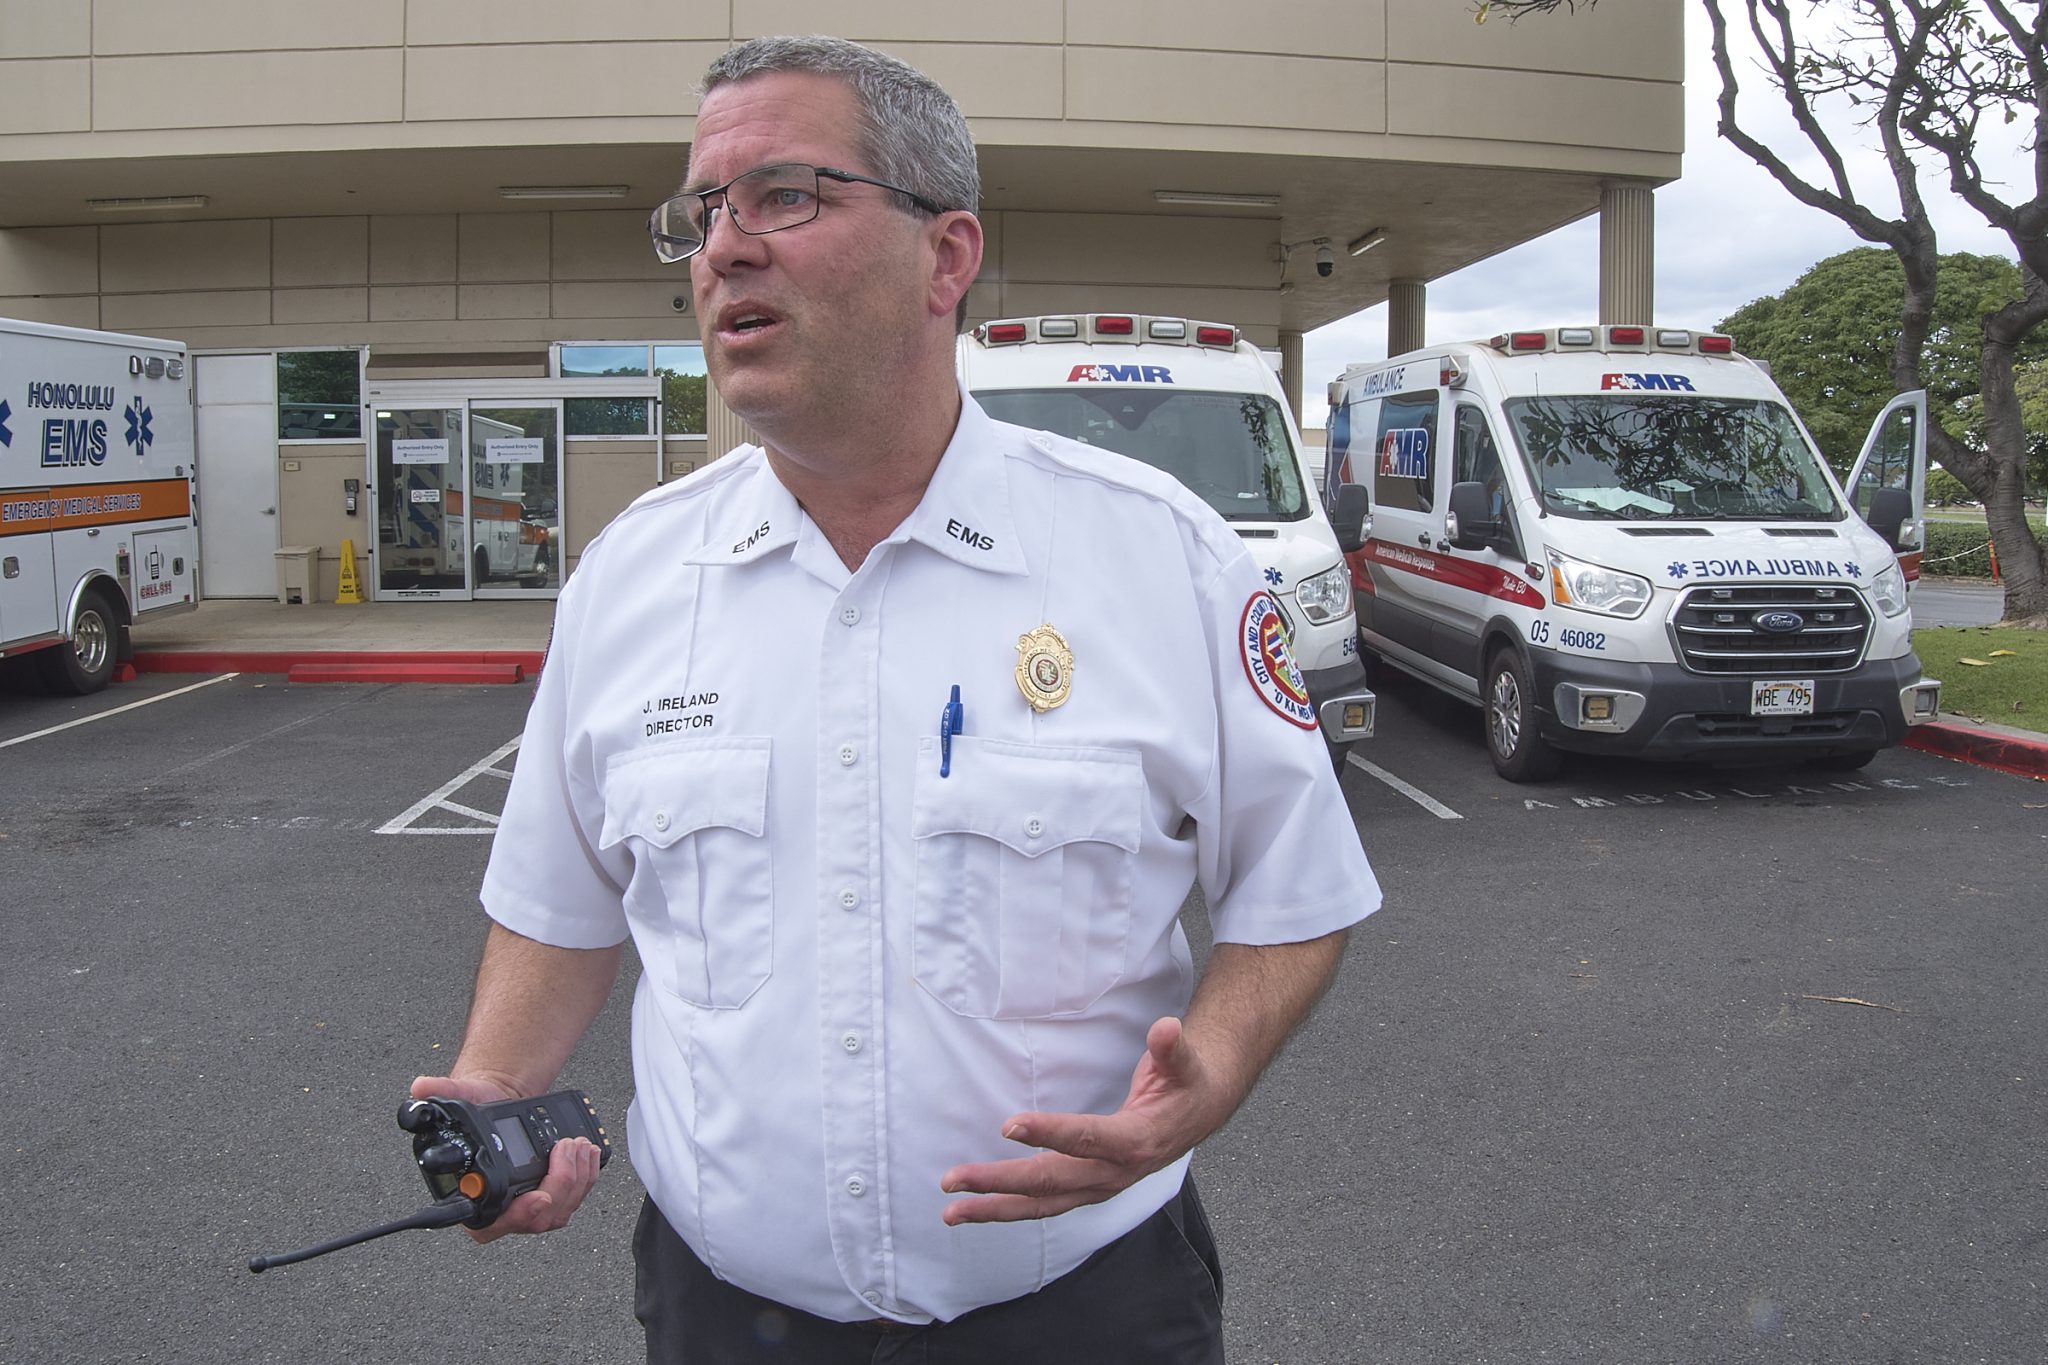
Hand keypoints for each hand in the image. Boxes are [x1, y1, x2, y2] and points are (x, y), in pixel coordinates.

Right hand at [408, 1074, 602, 1244]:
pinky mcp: (551, 1196)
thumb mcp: (460, 1095)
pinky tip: (588, 1153)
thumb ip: (440, 1092)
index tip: (537, 1197)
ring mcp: (527, 1206)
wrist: (498, 1101)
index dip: (516, 1218)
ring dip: (576, 1180)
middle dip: (559, 1185)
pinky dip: (586, 1178)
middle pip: (535, 1220)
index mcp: (470, 1198)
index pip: (490, 1226)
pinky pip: (573, 1199)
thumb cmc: (476, 1106)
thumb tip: (421, 1087)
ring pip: (558, 1211)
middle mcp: (500, 1209)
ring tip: (578, 1145)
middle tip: (566, 1150)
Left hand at [937, 1016, 1223, 1224]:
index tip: (1008, 1126)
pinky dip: (1011, 1209)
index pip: (1086, 1139)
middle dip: (1000, 1182)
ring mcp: (1099, 1187)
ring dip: (995, 1208)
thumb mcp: (1184, 1062)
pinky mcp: (1089, 1189)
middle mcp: (1114, 1173)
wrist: (1199, 1114)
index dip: (1049, 1133)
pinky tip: (979, 1209)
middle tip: (954, 1178)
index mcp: (1135, 1141)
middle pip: (1050, 1182)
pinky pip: (1046, 1205)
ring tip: (952, 1211)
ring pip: (1042, 1205)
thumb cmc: (1186, 1083)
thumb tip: (1166, 1028)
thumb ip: (1173, 1048)